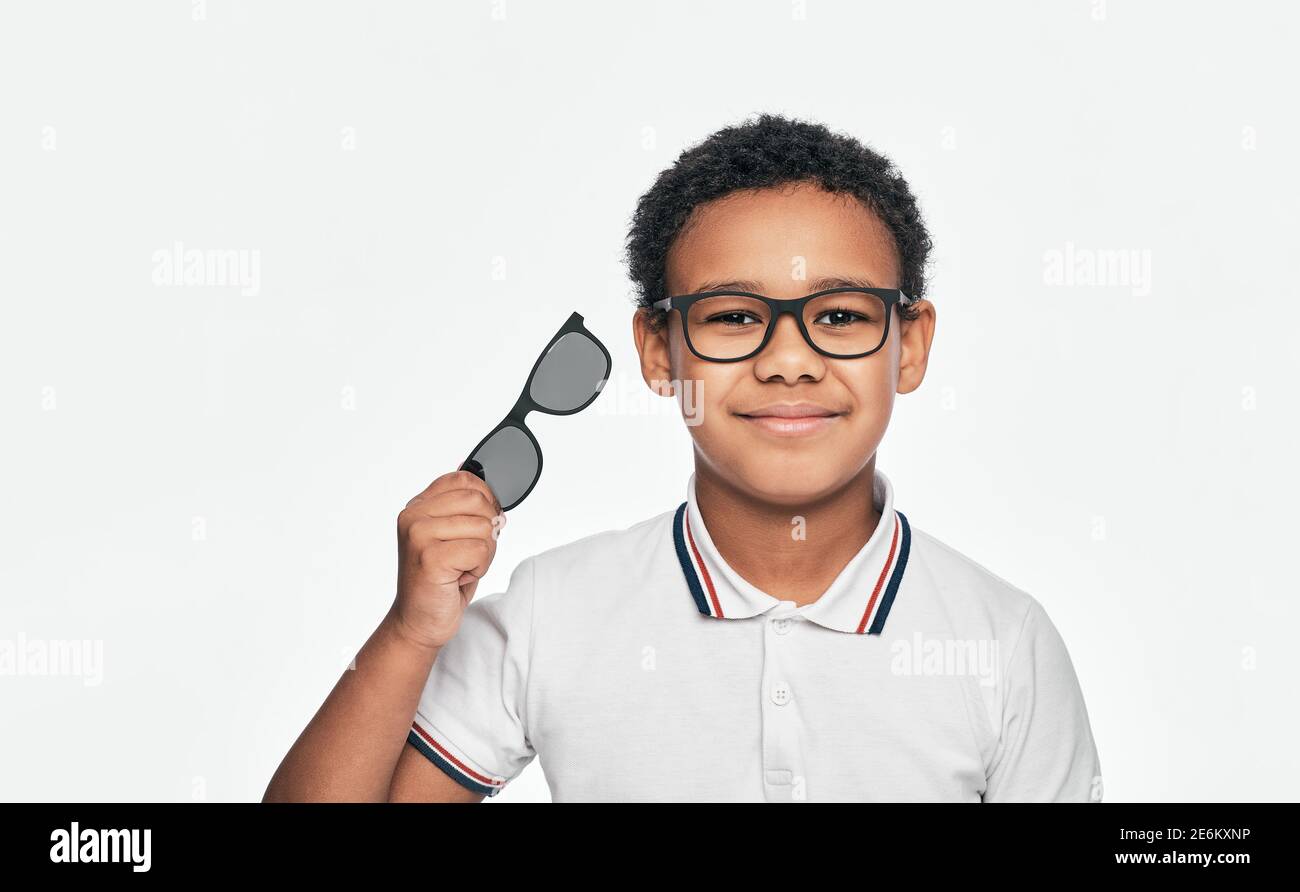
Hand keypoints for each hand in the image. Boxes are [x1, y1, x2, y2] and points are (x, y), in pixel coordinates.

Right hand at [390, 469, 504, 650]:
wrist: (419, 622)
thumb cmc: (440, 580)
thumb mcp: (452, 535)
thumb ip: (461, 506)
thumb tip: (476, 471)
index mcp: (417, 506)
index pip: (465, 479)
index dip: (485, 500)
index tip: (481, 525)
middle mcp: (413, 516)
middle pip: (478, 500)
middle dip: (487, 530)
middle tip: (468, 554)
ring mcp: (418, 536)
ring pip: (483, 527)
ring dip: (484, 553)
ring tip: (460, 568)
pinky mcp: (430, 557)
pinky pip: (480, 550)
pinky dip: (479, 568)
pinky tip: (458, 578)